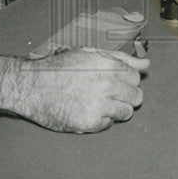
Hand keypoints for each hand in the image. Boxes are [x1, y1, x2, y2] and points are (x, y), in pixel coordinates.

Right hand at [0, 49, 148, 133]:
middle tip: (109, 95)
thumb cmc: (58, 67)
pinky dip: (100, 120)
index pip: (136, 77)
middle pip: (136, 96)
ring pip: (127, 112)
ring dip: (116, 109)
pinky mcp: (90, 122)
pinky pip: (108, 124)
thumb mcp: (89, 54)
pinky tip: (86, 110)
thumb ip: (121, 58)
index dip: (126, 80)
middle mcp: (108, 84)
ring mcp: (100, 104)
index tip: (115, 82)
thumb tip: (146, 64)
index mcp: (109, 65)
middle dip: (126, 96)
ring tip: (99, 104)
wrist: (31, 86)